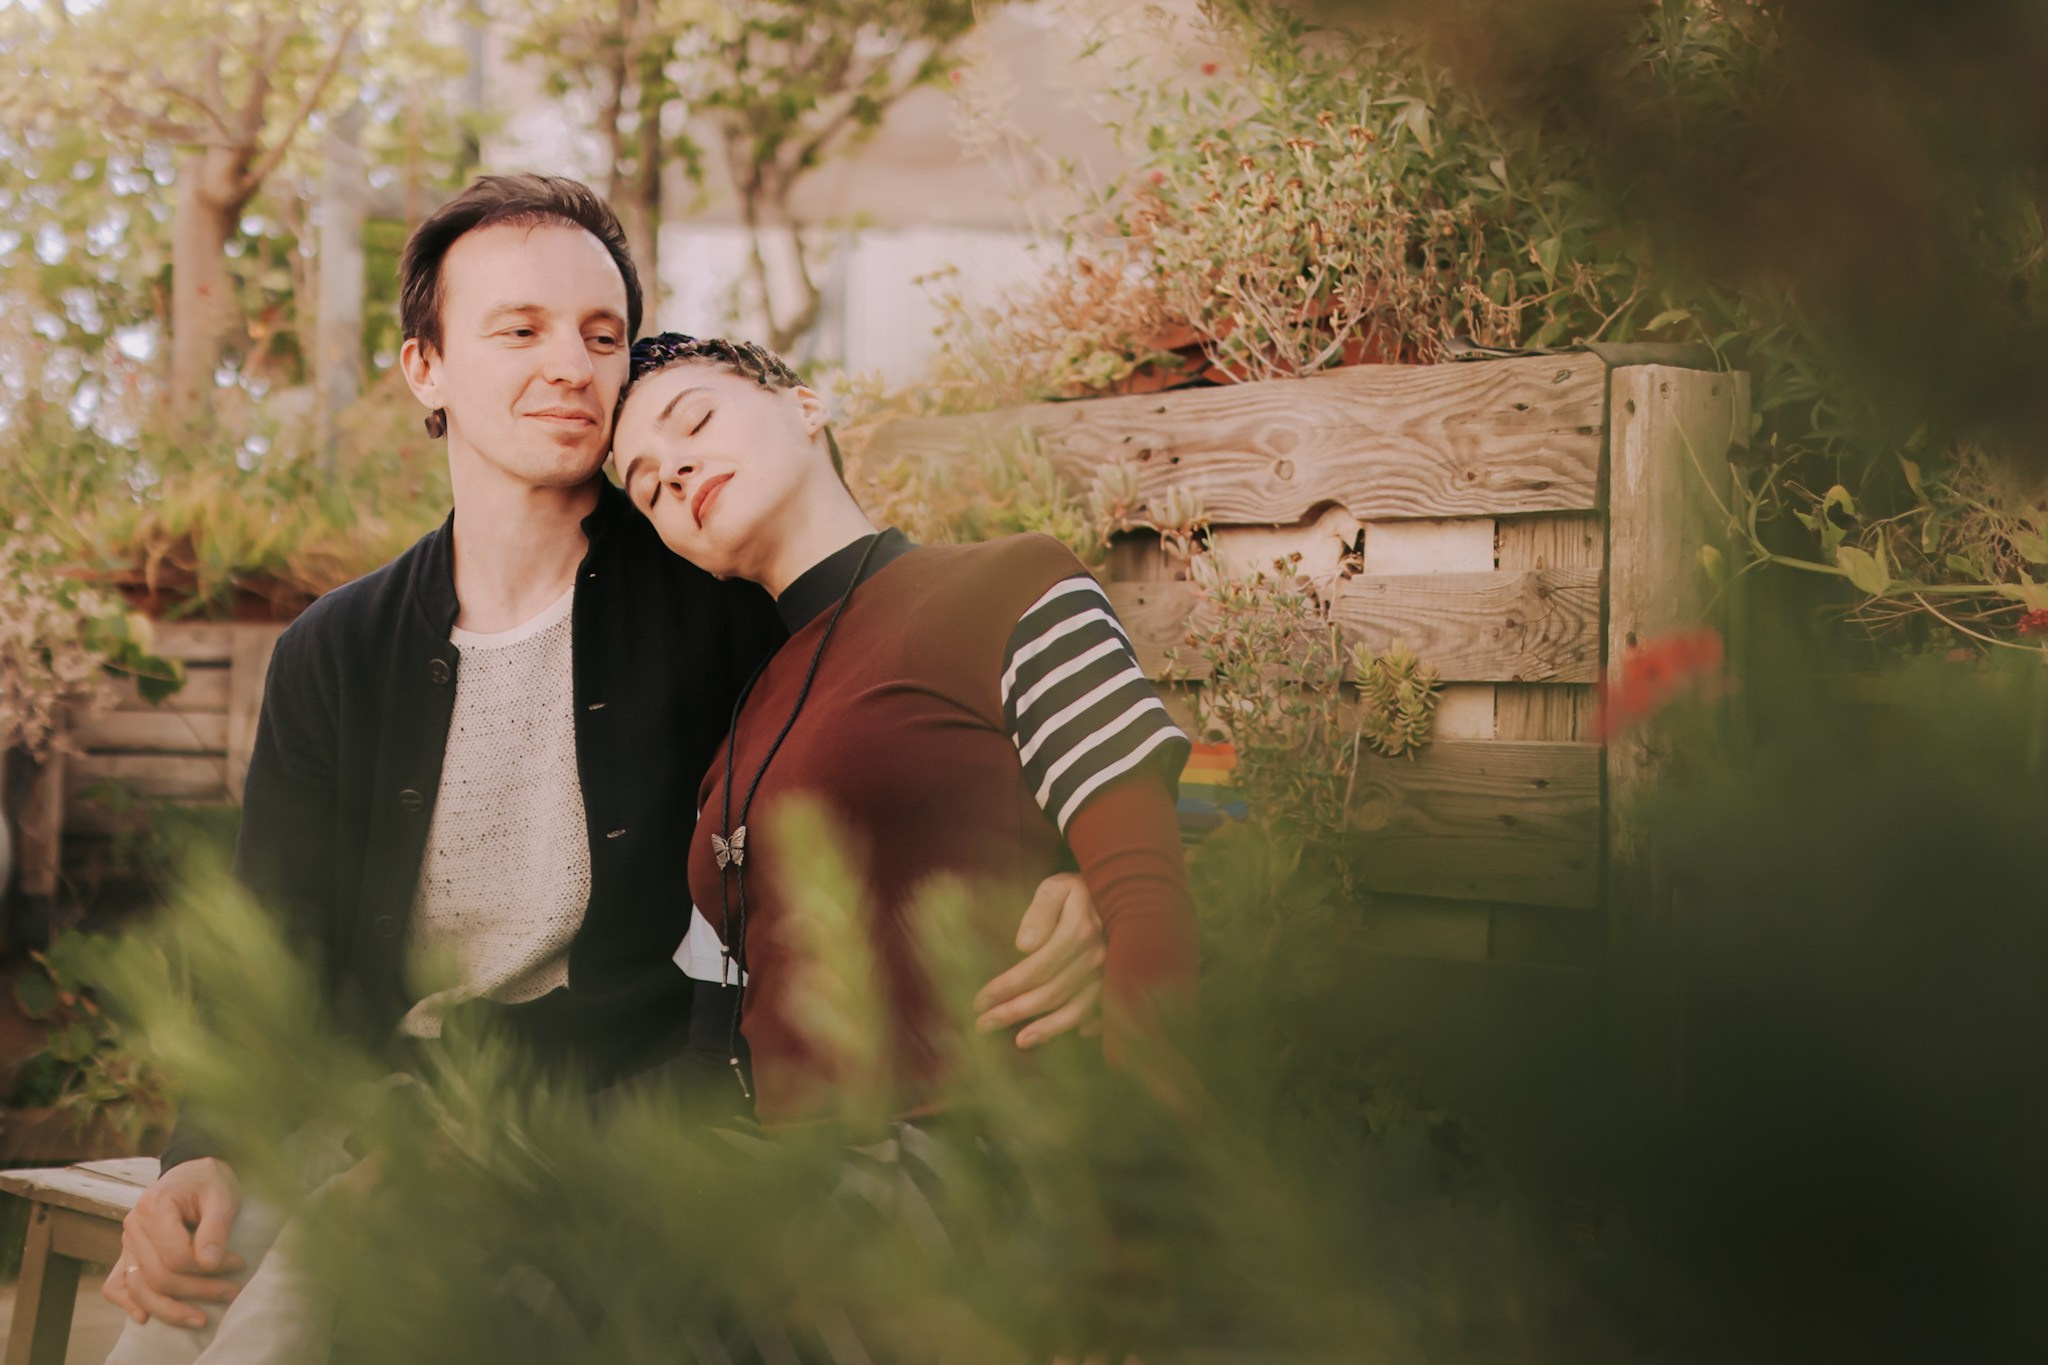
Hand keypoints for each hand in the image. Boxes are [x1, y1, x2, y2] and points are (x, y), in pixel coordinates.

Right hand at [101, 1158, 244, 1328]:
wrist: (194, 1172)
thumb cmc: (211, 1182)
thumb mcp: (222, 1195)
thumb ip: (216, 1227)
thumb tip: (209, 1264)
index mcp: (154, 1207)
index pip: (176, 1255)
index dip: (210, 1267)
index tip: (239, 1263)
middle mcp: (133, 1227)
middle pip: (158, 1276)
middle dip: (198, 1291)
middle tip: (232, 1292)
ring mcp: (127, 1242)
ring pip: (139, 1288)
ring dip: (170, 1309)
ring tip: (202, 1319)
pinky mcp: (127, 1254)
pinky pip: (116, 1285)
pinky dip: (128, 1303)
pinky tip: (146, 1318)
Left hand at [973, 871, 1104, 1048]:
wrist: (1130, 892)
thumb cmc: (1083, 889)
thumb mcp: (1057, 888)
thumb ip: (1039, 911)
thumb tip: (1023, 946)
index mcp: (1079, 932)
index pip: (1034, 969)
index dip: (1004, 988)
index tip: (979, 1001)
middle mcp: (1097, 958)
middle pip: (1049, 994)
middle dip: (1013, 1012)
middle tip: (983, 1025)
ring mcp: (1111, 974)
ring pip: (1075, 1011)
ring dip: (1046, 1030)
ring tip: (1019, 1042)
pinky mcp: (1120, 983)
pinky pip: (1101, 1013)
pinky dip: (1083, 1026)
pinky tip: (1067, 1037)